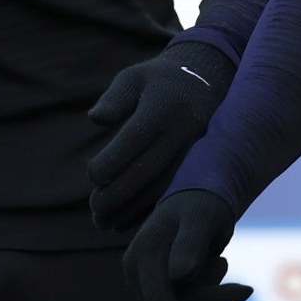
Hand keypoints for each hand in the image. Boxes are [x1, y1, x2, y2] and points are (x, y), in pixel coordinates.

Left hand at [86, 41, 233, 231]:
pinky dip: (149, 212)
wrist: (208, 83)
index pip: (132, 141)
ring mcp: (195, 152)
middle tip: (94, 209)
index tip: (92, 174)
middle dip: (116, 195)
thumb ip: (114, 98)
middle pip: (146, 171)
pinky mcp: (201, 167)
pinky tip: (127, 221)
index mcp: (163, 109)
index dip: (108, 164)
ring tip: (105, 222)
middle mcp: (182, 132)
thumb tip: (96, 119)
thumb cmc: (159, 81)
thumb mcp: (135, 78)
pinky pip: (174, 195)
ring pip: (162, 189)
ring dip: (131, 210)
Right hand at [123, 188, 252, 300]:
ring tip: (244, 287)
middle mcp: (139, 272)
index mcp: (142, 255)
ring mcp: (150, 283)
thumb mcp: (201, 218)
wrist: (200, 199)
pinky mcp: (165, 290)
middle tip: (248, 291)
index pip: (157, 295)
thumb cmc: (202, 204)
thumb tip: (177, 277)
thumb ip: (189, 245)